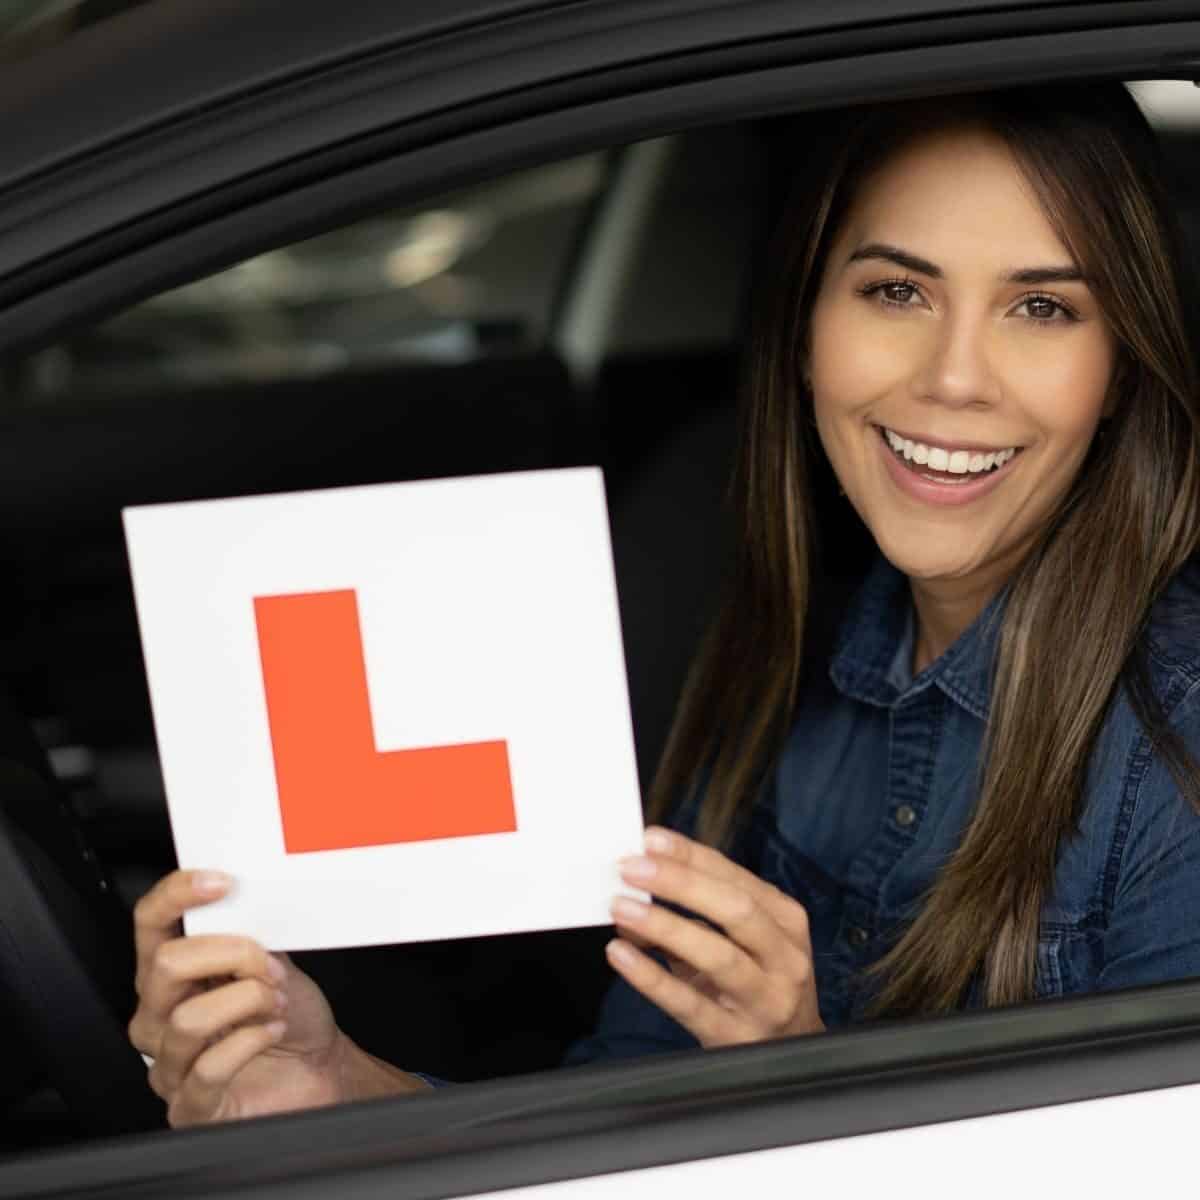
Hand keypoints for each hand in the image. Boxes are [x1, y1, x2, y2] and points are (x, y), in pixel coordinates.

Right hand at [128, 869, 345, 1125]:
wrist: (319, 1071)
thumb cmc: (291, 1016)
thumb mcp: (272, 961)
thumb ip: (247, 934)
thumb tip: (244, 899)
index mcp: (175, 973)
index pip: (149, 923)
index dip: (176, 895)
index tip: (221, 882)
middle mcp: (160, 1016)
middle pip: (166, 964)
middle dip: (233, 955)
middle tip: (270, 968)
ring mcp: (170, 1063)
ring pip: (188, 1018)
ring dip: (248, 1001)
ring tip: (276, 1003)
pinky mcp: (189, 1107)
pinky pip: (207, 1069)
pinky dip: (249, 1042)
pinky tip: (270, 1031)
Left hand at [607, 827, 824, 1046]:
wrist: (793, 1053)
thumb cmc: (759, 982)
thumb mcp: (742, 942)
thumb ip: (695, 913)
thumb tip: (634, 892)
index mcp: (786, 921)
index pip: (736, 878)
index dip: (691, 857)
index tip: (650, 839)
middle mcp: (784, 958)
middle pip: (734, 910)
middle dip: (680, 883)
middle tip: (632, 868)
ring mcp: (765, 1000)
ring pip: (716, 955)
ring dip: (664, 926)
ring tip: (622, 907)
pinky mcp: (735, 1037)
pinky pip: (688, 1004)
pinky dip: (651, 977)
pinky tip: (622, 955)